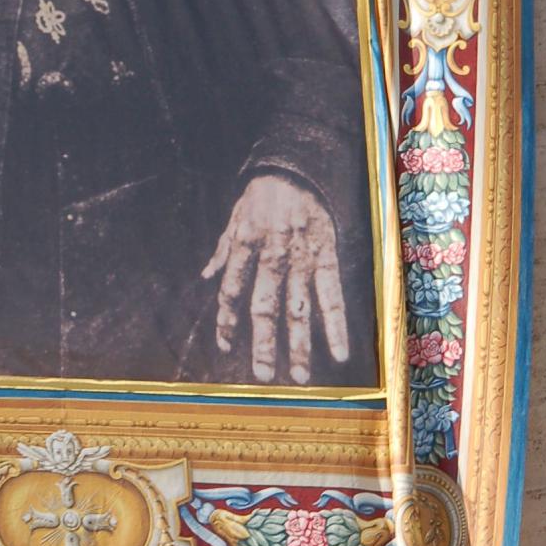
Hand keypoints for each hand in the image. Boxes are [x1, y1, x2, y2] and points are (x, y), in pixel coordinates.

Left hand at [200, 173, 347, 383]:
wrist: (298, 167)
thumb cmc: (262, 194)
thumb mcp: (235, 216)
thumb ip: (223, 249)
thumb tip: (206, 277)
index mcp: (244, 245)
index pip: (231, 291)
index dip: (225, 321)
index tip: (224, 346)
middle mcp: (272, 255)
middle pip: (264, 307)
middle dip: (262, 344)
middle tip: (261, 376)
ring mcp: (301, 258)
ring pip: (299, 309)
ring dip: (299, 346)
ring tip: (299, 378)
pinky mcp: (327, 256)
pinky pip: (332, 295)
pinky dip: (336, 326)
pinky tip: (339, 353)